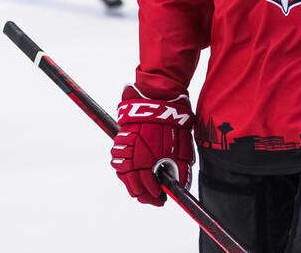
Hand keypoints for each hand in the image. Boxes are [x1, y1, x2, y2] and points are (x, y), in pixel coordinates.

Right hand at [111, 84, 194, 206]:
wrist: (158, 99)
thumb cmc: (172, 123)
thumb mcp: (182, 149)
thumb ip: (181, 171)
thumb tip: (180, 188)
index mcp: (147, 162)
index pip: (147, 189)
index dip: (154, 198)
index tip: (161, 200)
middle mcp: (132, 157)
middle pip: (133, 186)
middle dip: (143, 195)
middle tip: (153, 197)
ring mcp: (124, 148)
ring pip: (123, 175)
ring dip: (132, 184)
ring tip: (143, 187)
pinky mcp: (121, 139)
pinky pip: (119, 160)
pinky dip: (125, 169)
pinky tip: (134, 171)